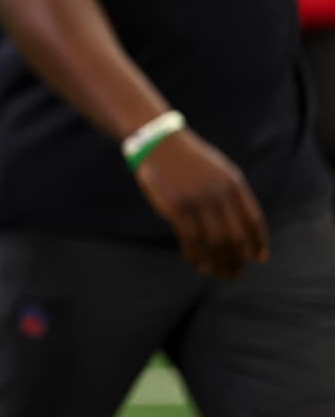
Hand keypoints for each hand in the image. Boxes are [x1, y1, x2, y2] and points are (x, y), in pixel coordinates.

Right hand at [135, 129, 268, 279]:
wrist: (158, 142)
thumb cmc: (190, 160)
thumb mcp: (219, 171)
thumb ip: (234, 196)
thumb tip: (247, 231)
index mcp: (234, 184)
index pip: (253, 220)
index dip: (258, 242)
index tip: (258, 258)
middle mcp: (218, 194)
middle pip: (234, 237)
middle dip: (236, 260)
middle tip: (234, 273)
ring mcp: (196, 201)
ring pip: (213, 243)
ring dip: (217, 263)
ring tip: (218, 274)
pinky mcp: (175, 207)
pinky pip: (190, 239)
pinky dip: (195, 256)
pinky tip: (197, 264)